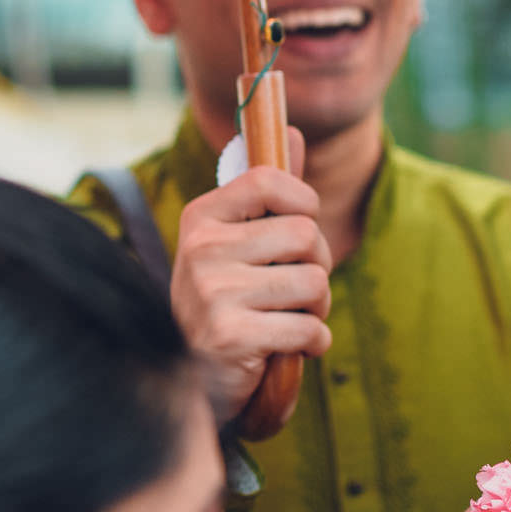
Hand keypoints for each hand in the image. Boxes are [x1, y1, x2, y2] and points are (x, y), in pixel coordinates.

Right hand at [168, 129, 332, 426]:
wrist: (191, 380)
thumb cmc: (224, 304)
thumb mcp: (234, 244)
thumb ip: (265, 194)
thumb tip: (294, 131)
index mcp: (200, 218)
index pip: (268, 180)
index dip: (303, 202)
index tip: (301, 226)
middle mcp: (201, 249)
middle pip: (306, 235)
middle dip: (319, 266)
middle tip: (301, 288)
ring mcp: (213, 292)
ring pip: (314, 283)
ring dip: (318, 308)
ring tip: (292, 319)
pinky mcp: (231, 336)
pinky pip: (310, 328)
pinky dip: (313, 343)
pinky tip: (290, 348)